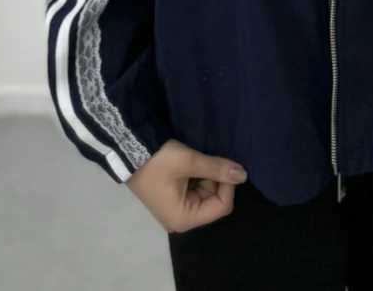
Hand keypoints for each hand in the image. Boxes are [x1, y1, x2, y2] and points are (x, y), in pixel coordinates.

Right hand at [125, 138, 248, 233]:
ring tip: (195, 161)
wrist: (129, 151)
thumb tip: (243, 175)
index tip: (223, 165)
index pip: (222, 206)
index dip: (228, 185)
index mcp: (184, 219)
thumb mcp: (189, 161)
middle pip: (214, 201)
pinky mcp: (173, 200)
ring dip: (206, 176)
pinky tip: (191, 165)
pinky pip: (195, 191)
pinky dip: (198, 177)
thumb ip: (217, 168)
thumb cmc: (159, 161)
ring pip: (206, 194)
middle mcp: (181, 220)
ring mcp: (176, 211)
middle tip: (205, 160)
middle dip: (215, 179)